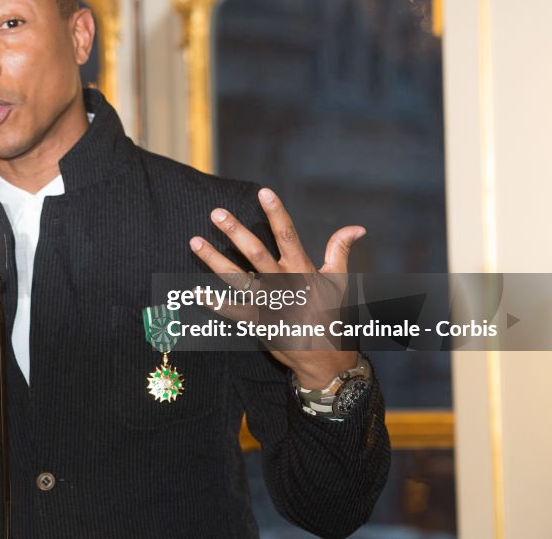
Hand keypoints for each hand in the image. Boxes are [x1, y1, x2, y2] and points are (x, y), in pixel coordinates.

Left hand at [189, 188, 363, 388]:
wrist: (326, 359)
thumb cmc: (332, 314)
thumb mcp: (339, 281)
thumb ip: (340, 250)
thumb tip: (356, 227)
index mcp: (303, 271)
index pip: (288, 235)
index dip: (277, 213)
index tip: (264, 192)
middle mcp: (284, 285)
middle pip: (256, 253)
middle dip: (235, 232)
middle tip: (216, 213)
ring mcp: (269, 305)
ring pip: (237, 279)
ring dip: (214, 260)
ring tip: (195, 241)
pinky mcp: (258, 324)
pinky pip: (231, 311)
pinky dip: (213, 302)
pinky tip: (195, 290)